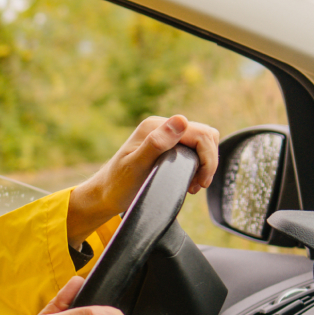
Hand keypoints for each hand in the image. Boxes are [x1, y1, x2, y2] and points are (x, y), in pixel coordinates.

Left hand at [67, 115, 218, 244]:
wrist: (105, 194)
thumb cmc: (118, 183)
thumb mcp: (136, 165)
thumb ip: (157, 143)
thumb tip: (181, 120)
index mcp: (155, 126)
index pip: (200, 133)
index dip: (208, 158)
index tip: (201, 181)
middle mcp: (161, 127)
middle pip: (205, 136)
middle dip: (208, 161)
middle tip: (198, 184)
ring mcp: (165, 137)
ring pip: (202, 143)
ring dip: (204, 164)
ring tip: (193, 185)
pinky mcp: (168, 148)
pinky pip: (194, 151)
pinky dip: (198, 166)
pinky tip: (189, 182)